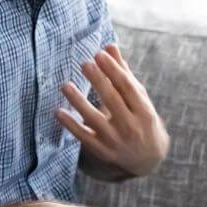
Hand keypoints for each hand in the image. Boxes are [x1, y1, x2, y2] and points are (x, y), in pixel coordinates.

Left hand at [57, 44, 170, 177]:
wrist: (148, 160)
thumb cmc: (142, 120)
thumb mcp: (139, 98)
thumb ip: (123, 73)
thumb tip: (109, 46)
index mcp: (144, 111)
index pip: (127, 87)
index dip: (114, 70)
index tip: (100, 54)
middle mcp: (131, 126)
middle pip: (112, 100)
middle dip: (99, 81)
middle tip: (85, 63)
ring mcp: (116, 141)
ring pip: (95, 119)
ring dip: (79, 102)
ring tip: (65, 85)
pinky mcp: (102, 152)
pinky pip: (84, 137)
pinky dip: (71, 125)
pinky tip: (58, 112)